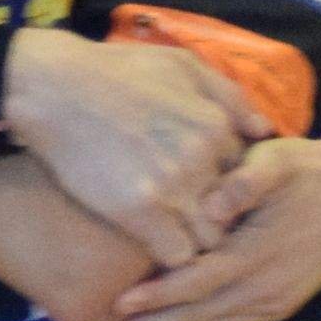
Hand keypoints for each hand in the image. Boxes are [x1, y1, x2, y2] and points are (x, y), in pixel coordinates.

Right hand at [3, 30, 267, 266]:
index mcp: (216, 124)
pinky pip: (177, 255)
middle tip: (195, 220)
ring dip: (197, 242)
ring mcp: (172, 187)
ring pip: (211, 240)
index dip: (231, 187)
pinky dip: (169, 255)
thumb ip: (229, 96)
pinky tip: (153, 243)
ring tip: (176, 234)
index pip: (248, 175)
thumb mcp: (182, 64)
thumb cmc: (116, 72)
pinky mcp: (139, 212)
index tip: (211, 191)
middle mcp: (202, 158)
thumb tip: (266, 130)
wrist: (54, 88)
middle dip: (220, 219)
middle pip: (234, 212)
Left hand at [86, 136, 320, 320]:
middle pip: (196, 316)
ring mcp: (274, 301)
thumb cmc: (312, 169)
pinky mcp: (279, 304)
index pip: (199, 281)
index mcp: (260, 252)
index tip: (119, 302)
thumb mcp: (280, 159)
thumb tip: (210, 205)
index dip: (159, 295)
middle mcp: (266, 287)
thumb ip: (245, 180)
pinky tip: (164, 320)